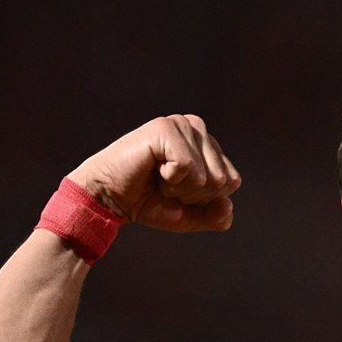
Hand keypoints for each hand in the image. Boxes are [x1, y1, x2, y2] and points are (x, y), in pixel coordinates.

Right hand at [65, 115, 241, 231]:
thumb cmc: (149, 202)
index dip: (204, 198)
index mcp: (208, 145)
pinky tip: (152, 168)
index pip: (232, 181)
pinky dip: (169, 178)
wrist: (109, 199)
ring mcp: (182, 125)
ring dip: (179, 187)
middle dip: (193, 194)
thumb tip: (227, 204)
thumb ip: (216, 216)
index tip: (178, 191)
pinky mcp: (165, 128)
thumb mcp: (190, 216)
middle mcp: (197, 129)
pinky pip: (187, 166)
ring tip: (158, 176)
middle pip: (222, 179)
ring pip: (206, 175)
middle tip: (165, 184)